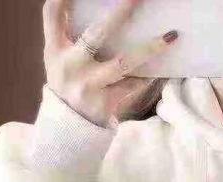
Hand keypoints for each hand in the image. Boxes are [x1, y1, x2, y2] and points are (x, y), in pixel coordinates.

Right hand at [42, 0, 178, 127]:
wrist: (68, 129)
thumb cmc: (67, 83)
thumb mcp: (56, 57)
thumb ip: (64, 31)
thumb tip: (79, 1)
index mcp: (55, 50)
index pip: (52, 14)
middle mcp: (71, 67)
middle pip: (96, 33)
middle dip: (120, 13)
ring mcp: (90, 86)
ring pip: (123, 63)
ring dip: (149, 48)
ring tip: (170, 36)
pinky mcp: (107, 104)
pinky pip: (134, 85)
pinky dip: (150, 76)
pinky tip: (166, 68)